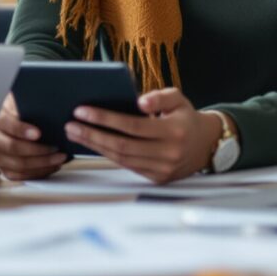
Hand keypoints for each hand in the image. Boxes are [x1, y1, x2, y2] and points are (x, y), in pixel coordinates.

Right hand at [0, 93, 67, 180]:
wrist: (8, 124)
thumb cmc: (18, 112)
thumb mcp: (20, 102)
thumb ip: (27, 103)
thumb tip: (45, 105)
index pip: (6, 124)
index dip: (22, 130)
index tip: (38, 133)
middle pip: (12, 147)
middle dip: (38, 150)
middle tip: (56, 148)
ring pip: (18, 165)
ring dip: (42, 163)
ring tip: (59, 158)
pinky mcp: (4, 168)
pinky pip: (20, 176)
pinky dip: (38, 172)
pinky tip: (51, 166)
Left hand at [64, 88, 222, 183]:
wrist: (206, 144)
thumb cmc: (185, 116)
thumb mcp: (178, 99)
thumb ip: (159, 97)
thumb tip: (138, 102)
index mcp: (174, 132)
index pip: (132, 126)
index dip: (105, 119)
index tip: (81, 110)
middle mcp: (168, 154)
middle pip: (122, 146)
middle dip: (92, 135)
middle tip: (70, 124)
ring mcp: (163, 170)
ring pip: (122, 159)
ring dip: (95, 146)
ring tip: (75, 133)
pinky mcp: (157, 178)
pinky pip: (127, 166)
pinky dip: (108, 155)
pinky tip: (92, 144)